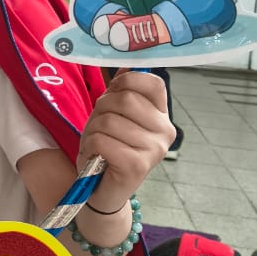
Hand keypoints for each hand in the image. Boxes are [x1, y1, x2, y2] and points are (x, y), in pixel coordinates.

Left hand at [77, 70, 172, 208]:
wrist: (102, 190)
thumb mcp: (113, 114)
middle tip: (100, 126)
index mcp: (162, 116)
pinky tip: (97, 157)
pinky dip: (91, 146)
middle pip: (124, 99)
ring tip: (98, 144)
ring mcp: (154, 150)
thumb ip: (121, 91)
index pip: (152, 83)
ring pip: (108, 120)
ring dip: (93, 131)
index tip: (113, 92)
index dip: (126, 81)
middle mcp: (165, 132)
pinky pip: (102, 140)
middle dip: (101, 109)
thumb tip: (126, 64)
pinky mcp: (137, 166)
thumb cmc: (107, 147)